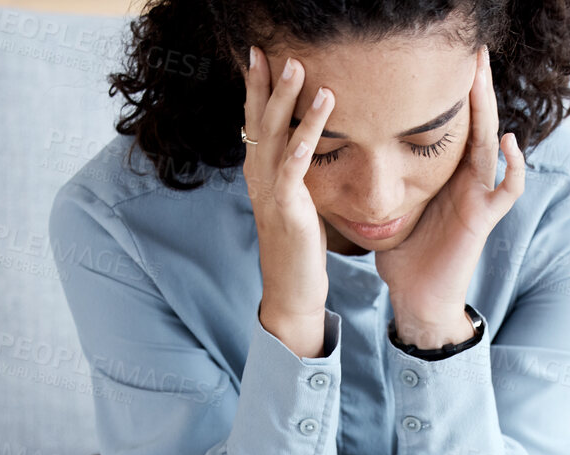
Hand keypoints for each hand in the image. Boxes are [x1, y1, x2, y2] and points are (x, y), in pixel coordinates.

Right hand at [243, 46, 336, 357]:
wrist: (291, 291)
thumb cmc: (297, 246)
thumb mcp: (295, 200)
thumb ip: (294, 171)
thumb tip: (304, 144)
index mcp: (260, 173)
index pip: (255, 122)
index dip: (256, 88)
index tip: (257, 54)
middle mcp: (259, 177)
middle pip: (258, 121)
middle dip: (264, 83)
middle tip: (270, 49)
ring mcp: (270, 193)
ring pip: (274, 137)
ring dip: (286, 102)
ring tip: (299, 69)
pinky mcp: (288, 211)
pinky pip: (293, 170)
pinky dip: (302, 143)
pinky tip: (314, 121)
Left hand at [377, 44, 525, 349]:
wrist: (416, 298)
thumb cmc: (405, 256)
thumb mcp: (392, 205)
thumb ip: (385, 177)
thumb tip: (350, 149)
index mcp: (444, 175)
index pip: (451, 125)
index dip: (451, 93)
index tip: (442, 58)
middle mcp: (465, 181)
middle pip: (476, 124)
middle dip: (475, 88)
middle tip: (476, 50)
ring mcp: (477, 198)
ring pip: (491, 146)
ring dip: (490, 111)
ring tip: (484, 78)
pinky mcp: (483, 220)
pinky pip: (506, 191)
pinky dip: (514, 168)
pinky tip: (510, 144)